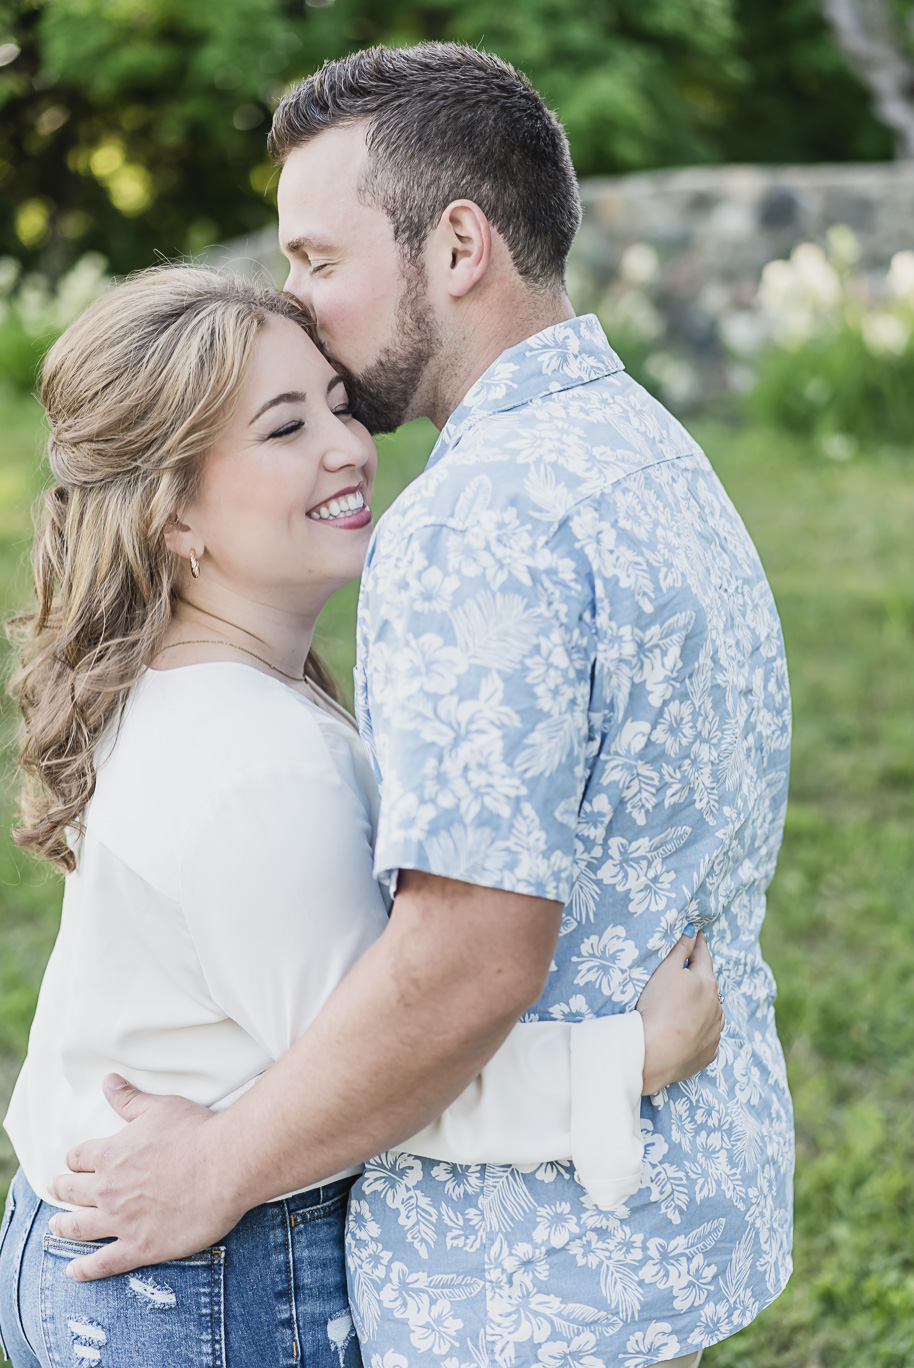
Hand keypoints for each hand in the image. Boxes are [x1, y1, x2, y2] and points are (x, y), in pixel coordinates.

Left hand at [48, 1075, 240, 1281]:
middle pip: (72, 1192)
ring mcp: (121, 1220)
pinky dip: (83, 1269)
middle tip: (57, 1190)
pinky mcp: (139, 1247)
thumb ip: (129, 1099)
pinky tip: (73, 1271)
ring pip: (79, 1227)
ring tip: (56, 1226)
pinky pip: (101, 1263)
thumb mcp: (159, 1107)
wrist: (225, 1166)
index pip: (79, 1157)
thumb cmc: (196, 1132)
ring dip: (63, 1226)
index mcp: (110, 1154)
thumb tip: (108, 1081)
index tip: (73, 1163)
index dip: (75, 1160)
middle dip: (62, 1190)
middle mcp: (108, 1188)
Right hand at [636, 927, 723, 1095]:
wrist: (655, 1053)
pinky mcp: (707, 1054)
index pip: (703, 956)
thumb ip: (681, 949)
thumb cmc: (658, 1007)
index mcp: (707, 983)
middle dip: (701, 977)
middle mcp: (716, 1007)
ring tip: (689, 1005)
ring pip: (712, 1013)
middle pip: (709, 986)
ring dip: (704, 1006)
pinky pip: (707, 1037)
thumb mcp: (666, 970)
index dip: (698, 944)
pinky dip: (700, 1031)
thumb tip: (693, 932)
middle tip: (691, 970)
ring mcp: (714, 1032)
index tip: (698, 935)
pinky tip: (689, 1032)